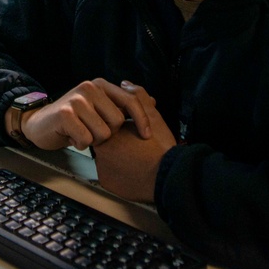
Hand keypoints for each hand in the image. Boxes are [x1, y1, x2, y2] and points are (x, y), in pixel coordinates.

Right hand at [22, 78, 153, 150]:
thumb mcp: (100, 107)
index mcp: (101, 85)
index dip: (142, 119)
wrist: (41, 124)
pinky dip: (81, 143)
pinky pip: (86, 139)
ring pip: (103, 133)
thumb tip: (152, 100)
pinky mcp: (65, 113)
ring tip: (82, 132)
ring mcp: (77, 99)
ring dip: (93, 140)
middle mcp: (90, 87)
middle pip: (118, 121)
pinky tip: (72, 136)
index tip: (146, 135)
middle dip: (108, 133)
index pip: (130, 100)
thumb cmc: (74, 118)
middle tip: (92, 130)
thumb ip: (123, 104)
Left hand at [92, 82, 175, 202]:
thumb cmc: (160, 148)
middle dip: (117, 142)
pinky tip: (132, 172)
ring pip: (107, 160)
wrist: (168, 178)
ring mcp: (102, 169)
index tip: (130, 132)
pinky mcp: (108, 183)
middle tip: (134, 146)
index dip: (119, 128)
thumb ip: (137, 96)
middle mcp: (100, 152)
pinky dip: (118, 174)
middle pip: (105, 142)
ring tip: (135, 159)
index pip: (104, 125)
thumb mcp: (152, 116)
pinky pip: (110, 176)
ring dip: (117, 158)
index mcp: (109, 134)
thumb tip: (125, 84)